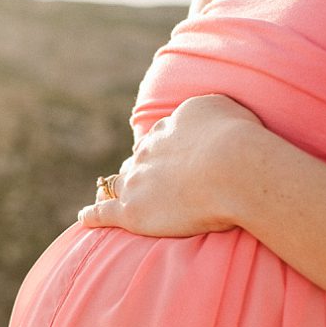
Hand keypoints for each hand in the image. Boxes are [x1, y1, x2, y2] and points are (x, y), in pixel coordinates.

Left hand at [78, 93, 269, 235]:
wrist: (234, 168)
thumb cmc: (241, 139)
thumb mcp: (226, 109)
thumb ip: (209, 113)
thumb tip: (206, 123)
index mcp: (170, 128)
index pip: (160, 139)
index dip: (162, 150)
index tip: (166, 157)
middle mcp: (148, 151)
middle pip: (137, 161)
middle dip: (139, 168)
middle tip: (142, 179)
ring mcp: (137, 181)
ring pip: (118, 184)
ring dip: (113, 188)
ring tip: (106, 194)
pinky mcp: (132, 211)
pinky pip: (104, 212)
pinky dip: (92, 214)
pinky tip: (84, 217)